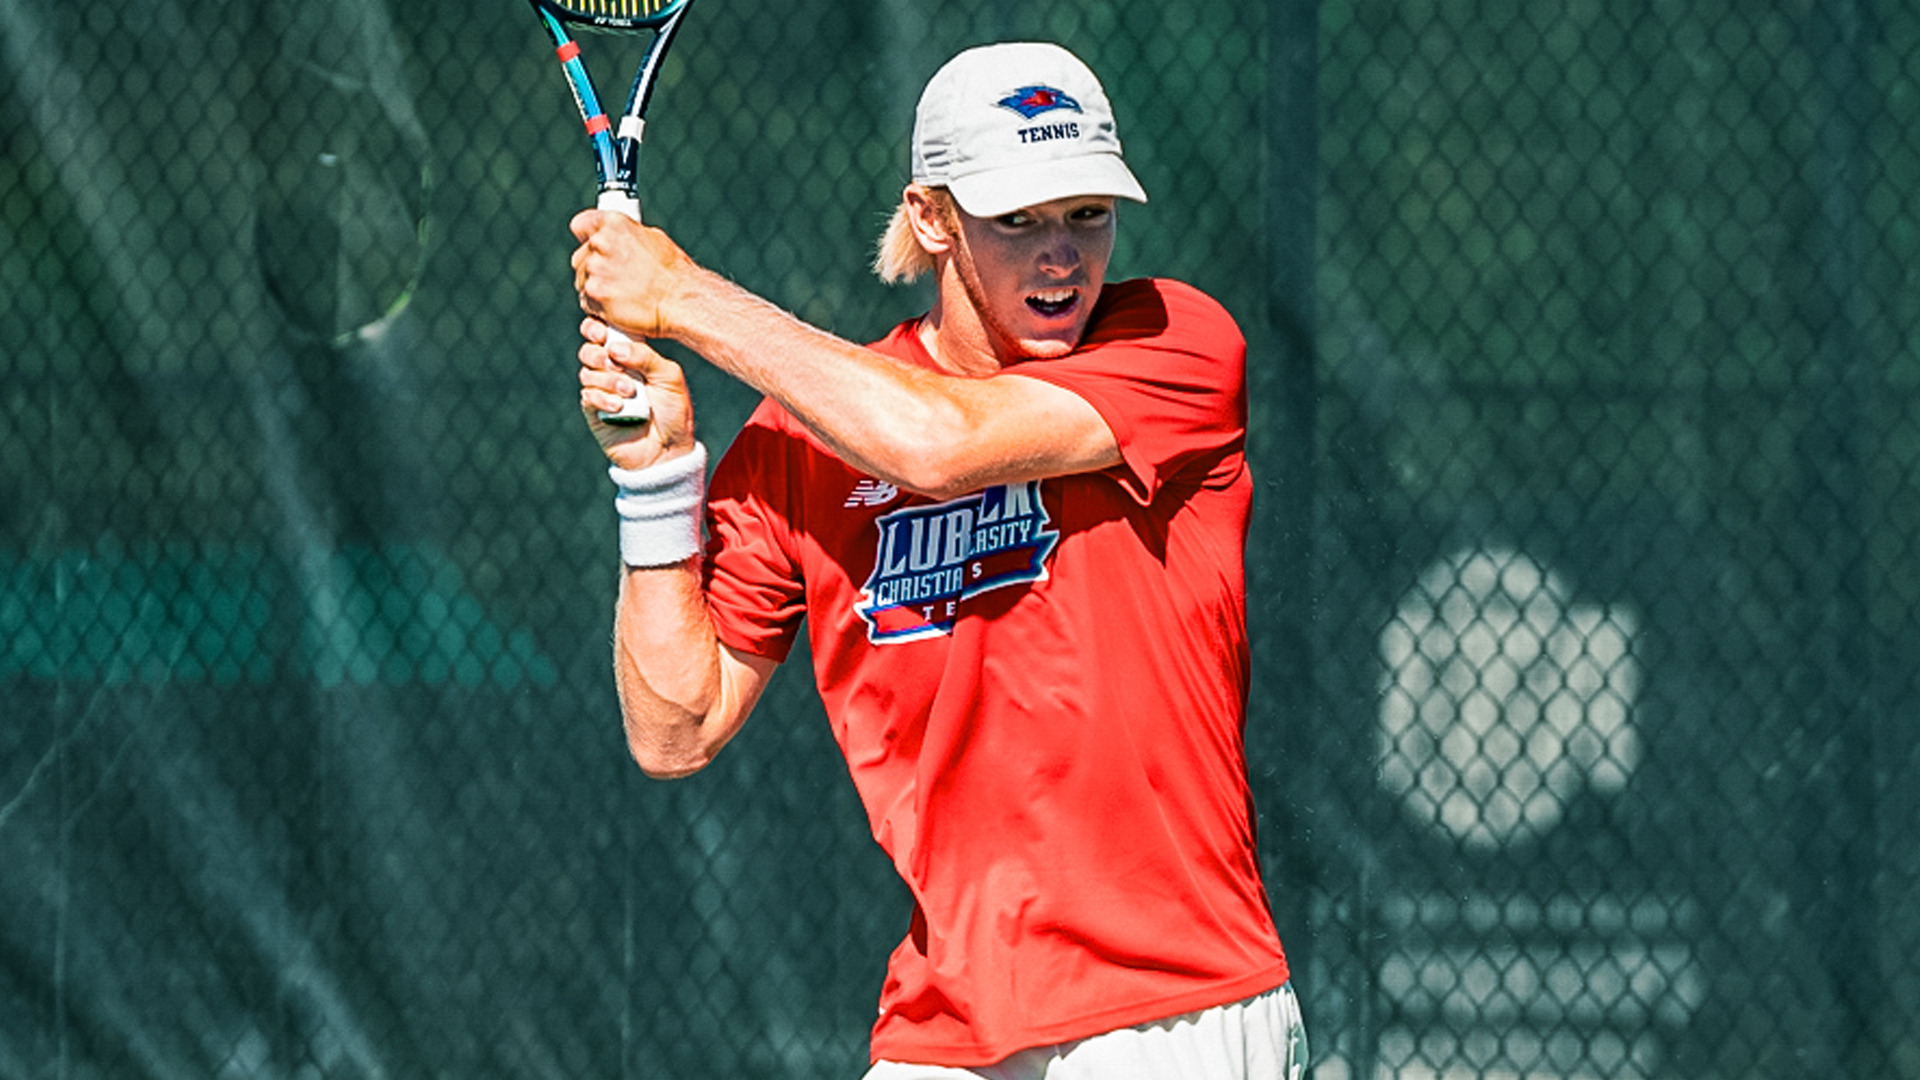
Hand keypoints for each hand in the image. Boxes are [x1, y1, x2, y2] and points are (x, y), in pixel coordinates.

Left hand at [570, 209, 690, 338]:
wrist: (682, 301)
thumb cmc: (674, 274)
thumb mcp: (653, 240)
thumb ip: (627, 236)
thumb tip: (616, 238)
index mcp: (614, 223)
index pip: (580, 225)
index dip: (586, 237)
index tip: (591, 245)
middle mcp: (601, 242)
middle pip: (579, 257)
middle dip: (592, 268)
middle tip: (614, 278)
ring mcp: (595, 269)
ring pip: (582, 281)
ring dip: (596, 289)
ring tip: (622, 295)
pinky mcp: (594, 293)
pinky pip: (586, 302)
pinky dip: (598, 307)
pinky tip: (619, 307)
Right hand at [577, 317, 696, 471]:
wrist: (668, 451)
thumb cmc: (674, 412)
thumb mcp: (670, 378)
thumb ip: (646, 357)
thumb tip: (615, 347)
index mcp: (631, 356)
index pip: (605, 333)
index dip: (597, 328)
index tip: (602, 332)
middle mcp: (614, 370)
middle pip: (589, 349)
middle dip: (598, 352)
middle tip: (613, 362)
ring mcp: (602, 390)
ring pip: (586, 372)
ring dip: (606, 379)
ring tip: (629, 392)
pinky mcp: (594, 411)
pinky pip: (587, 396)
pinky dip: (602, 398)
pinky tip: (619, 407)